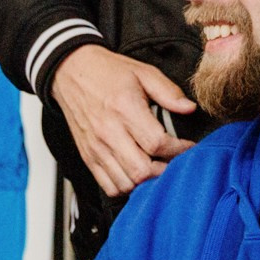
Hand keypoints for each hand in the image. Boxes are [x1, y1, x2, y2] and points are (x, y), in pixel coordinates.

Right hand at [50, 45, 195, 196]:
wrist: (70, 72)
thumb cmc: (106, 72)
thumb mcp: (143, 72)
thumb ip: (168, 91)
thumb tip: (189, 108)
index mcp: (125, 109)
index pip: (157, 143)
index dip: (179, 150)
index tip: (188, 147)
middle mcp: (109, 132)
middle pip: (142, 170)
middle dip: (165, 171)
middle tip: (175, 162)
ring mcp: (96, 147)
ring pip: (126, 183)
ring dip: (146, 182)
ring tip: (157, 170)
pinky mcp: (88, 156)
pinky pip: (109, 186)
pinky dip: (127, 187)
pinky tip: (137, 174)